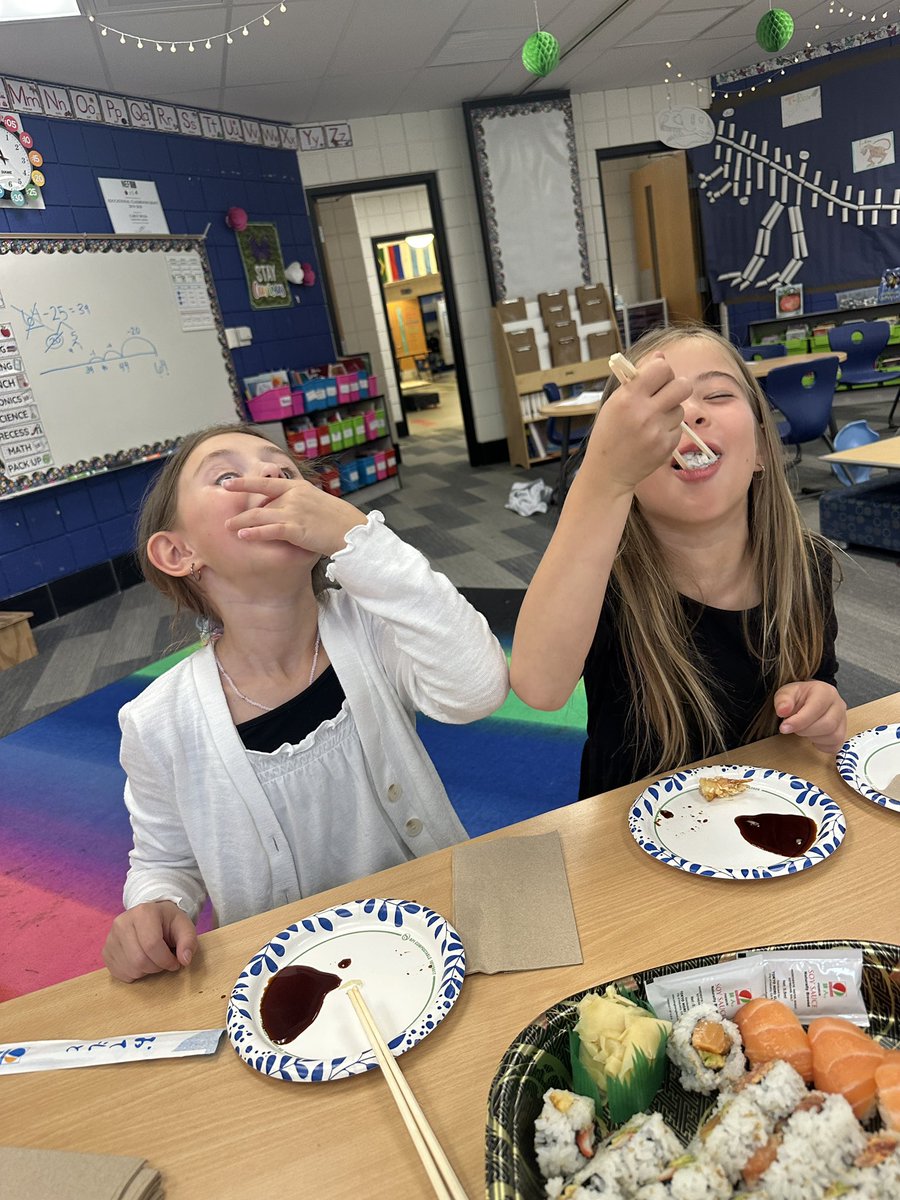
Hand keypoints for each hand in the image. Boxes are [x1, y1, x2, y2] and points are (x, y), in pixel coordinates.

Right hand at [103, 900, 197, 982]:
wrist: (150, 917)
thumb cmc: (168, 923)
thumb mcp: (184, 927)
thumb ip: (188, 942)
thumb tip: (185, 960)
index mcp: (143, 912)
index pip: (152, 945)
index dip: (166, 960)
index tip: (176, 962)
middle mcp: (122, 923)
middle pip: (139, 960)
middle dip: (157, 967)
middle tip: (164, 962)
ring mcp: (110, 937)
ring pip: (129, 969)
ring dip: (146, 971)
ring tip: (153, 960)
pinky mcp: (106, 951)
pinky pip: (119, 973)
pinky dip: (134, 974)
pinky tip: (141, 962)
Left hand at [221, 475, 365, 556]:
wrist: (353, 531)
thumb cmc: (337, 520)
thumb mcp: (316, 502)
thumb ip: (297, 501)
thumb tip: (281, 506)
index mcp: (298, 487)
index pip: (267, 482)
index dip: (246, 482)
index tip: (229, 483)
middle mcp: (294, 496)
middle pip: (260, 502)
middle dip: (241, 508)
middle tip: (226, 517)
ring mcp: (294, 512)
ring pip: (260, 515)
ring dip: (242, 521)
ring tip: (228, 527)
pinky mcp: (297, 529)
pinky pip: (270, 530)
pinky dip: (254, 532)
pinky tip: (243, 535)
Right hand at [583, 354, 692, 492]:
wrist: (608, 471)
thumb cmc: (609, 433)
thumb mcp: (615, 402)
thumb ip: (638, 379)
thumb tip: (661, 356)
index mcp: (628, 397)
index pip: (661, 368)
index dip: (662, 371)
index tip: (656, 379)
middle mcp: (645, 413)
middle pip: (682, 386)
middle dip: (676, 387)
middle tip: (665, 394)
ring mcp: (658, 431)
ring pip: (680, 408)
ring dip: (670, 411)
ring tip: (652, 421)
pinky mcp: (667, 446)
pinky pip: (678, 428)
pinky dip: (668, 429)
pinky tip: (653, 436)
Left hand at [774, 680, 847, 754]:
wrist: (808, 699)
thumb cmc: (799, 697)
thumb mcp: (786, 693)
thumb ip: (783, 700)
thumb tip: (782, 711)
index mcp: (825, 692)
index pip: (816, 708)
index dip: (799, 721)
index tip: (784, 727)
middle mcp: (838, 705)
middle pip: (827, 725)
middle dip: (805, 730)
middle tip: (793, 727)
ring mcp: (843, 720)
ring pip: (833, 737)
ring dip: (813, 738)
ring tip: (804, 729)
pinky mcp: (842, 733)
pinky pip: (835, 746)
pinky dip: (821, 745)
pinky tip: (813, 736)